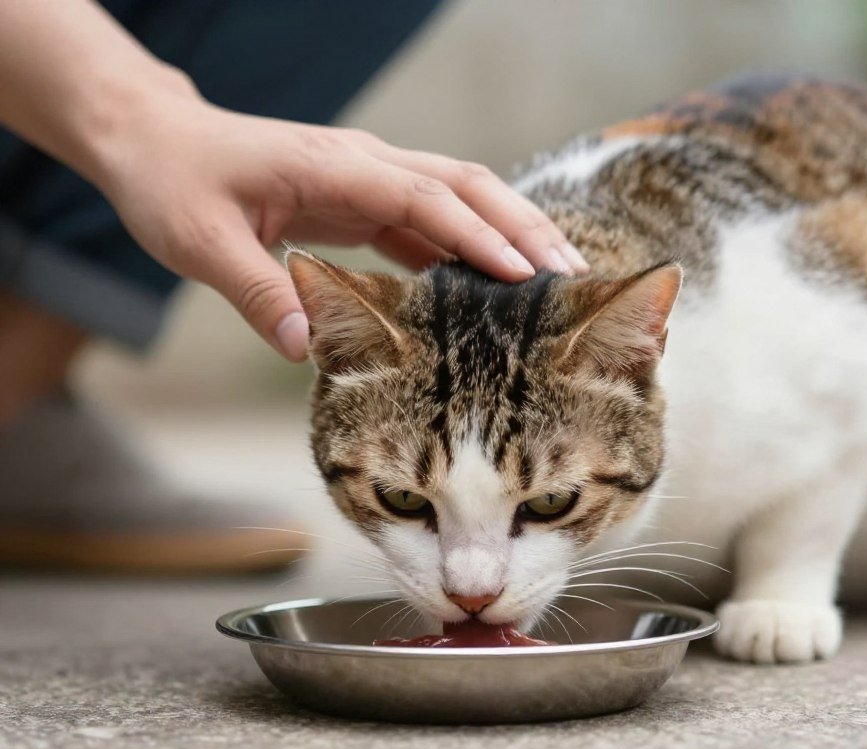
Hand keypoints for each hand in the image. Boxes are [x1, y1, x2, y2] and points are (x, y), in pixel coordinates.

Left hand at [92, 83, 586, 360]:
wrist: (157, 142)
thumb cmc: (174, 184)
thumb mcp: (200, 242)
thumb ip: (256, 292)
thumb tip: (309, 351)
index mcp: (335, 168)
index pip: (426, 198)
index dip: (478, 236)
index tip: (525, 276)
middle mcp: (365, 165)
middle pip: (467, 185)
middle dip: (523, 226)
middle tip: (572, 275)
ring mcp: (369, 180)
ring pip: (460, 199)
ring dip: (509, 234)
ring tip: (555, 281)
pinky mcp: (364, 201)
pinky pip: (431, 223)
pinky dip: (469, 251)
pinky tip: (492, 289)